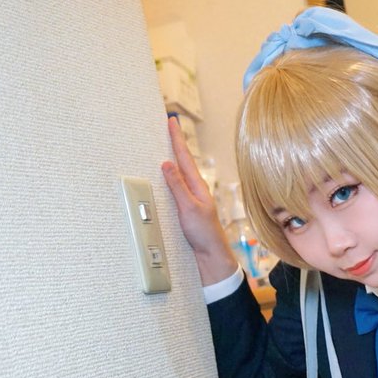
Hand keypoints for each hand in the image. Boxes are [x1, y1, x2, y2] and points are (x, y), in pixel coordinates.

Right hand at [161, 117, 237, 285]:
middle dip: (175, 143)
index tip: (172, 120)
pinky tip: (167, 177)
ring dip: (172, 158)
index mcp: (197, 186)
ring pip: (179, 174)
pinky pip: (176, 188)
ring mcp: (191, 199)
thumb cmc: (204, 234)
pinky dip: (170, 177)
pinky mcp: (187, 210)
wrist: (211, 257)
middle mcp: (195, 190)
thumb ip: (178, 186)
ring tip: (166, 143)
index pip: (184, 157)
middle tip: (169, 125)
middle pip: (182, 161)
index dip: (177, 138)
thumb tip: (167, 163)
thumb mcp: (190, 207)